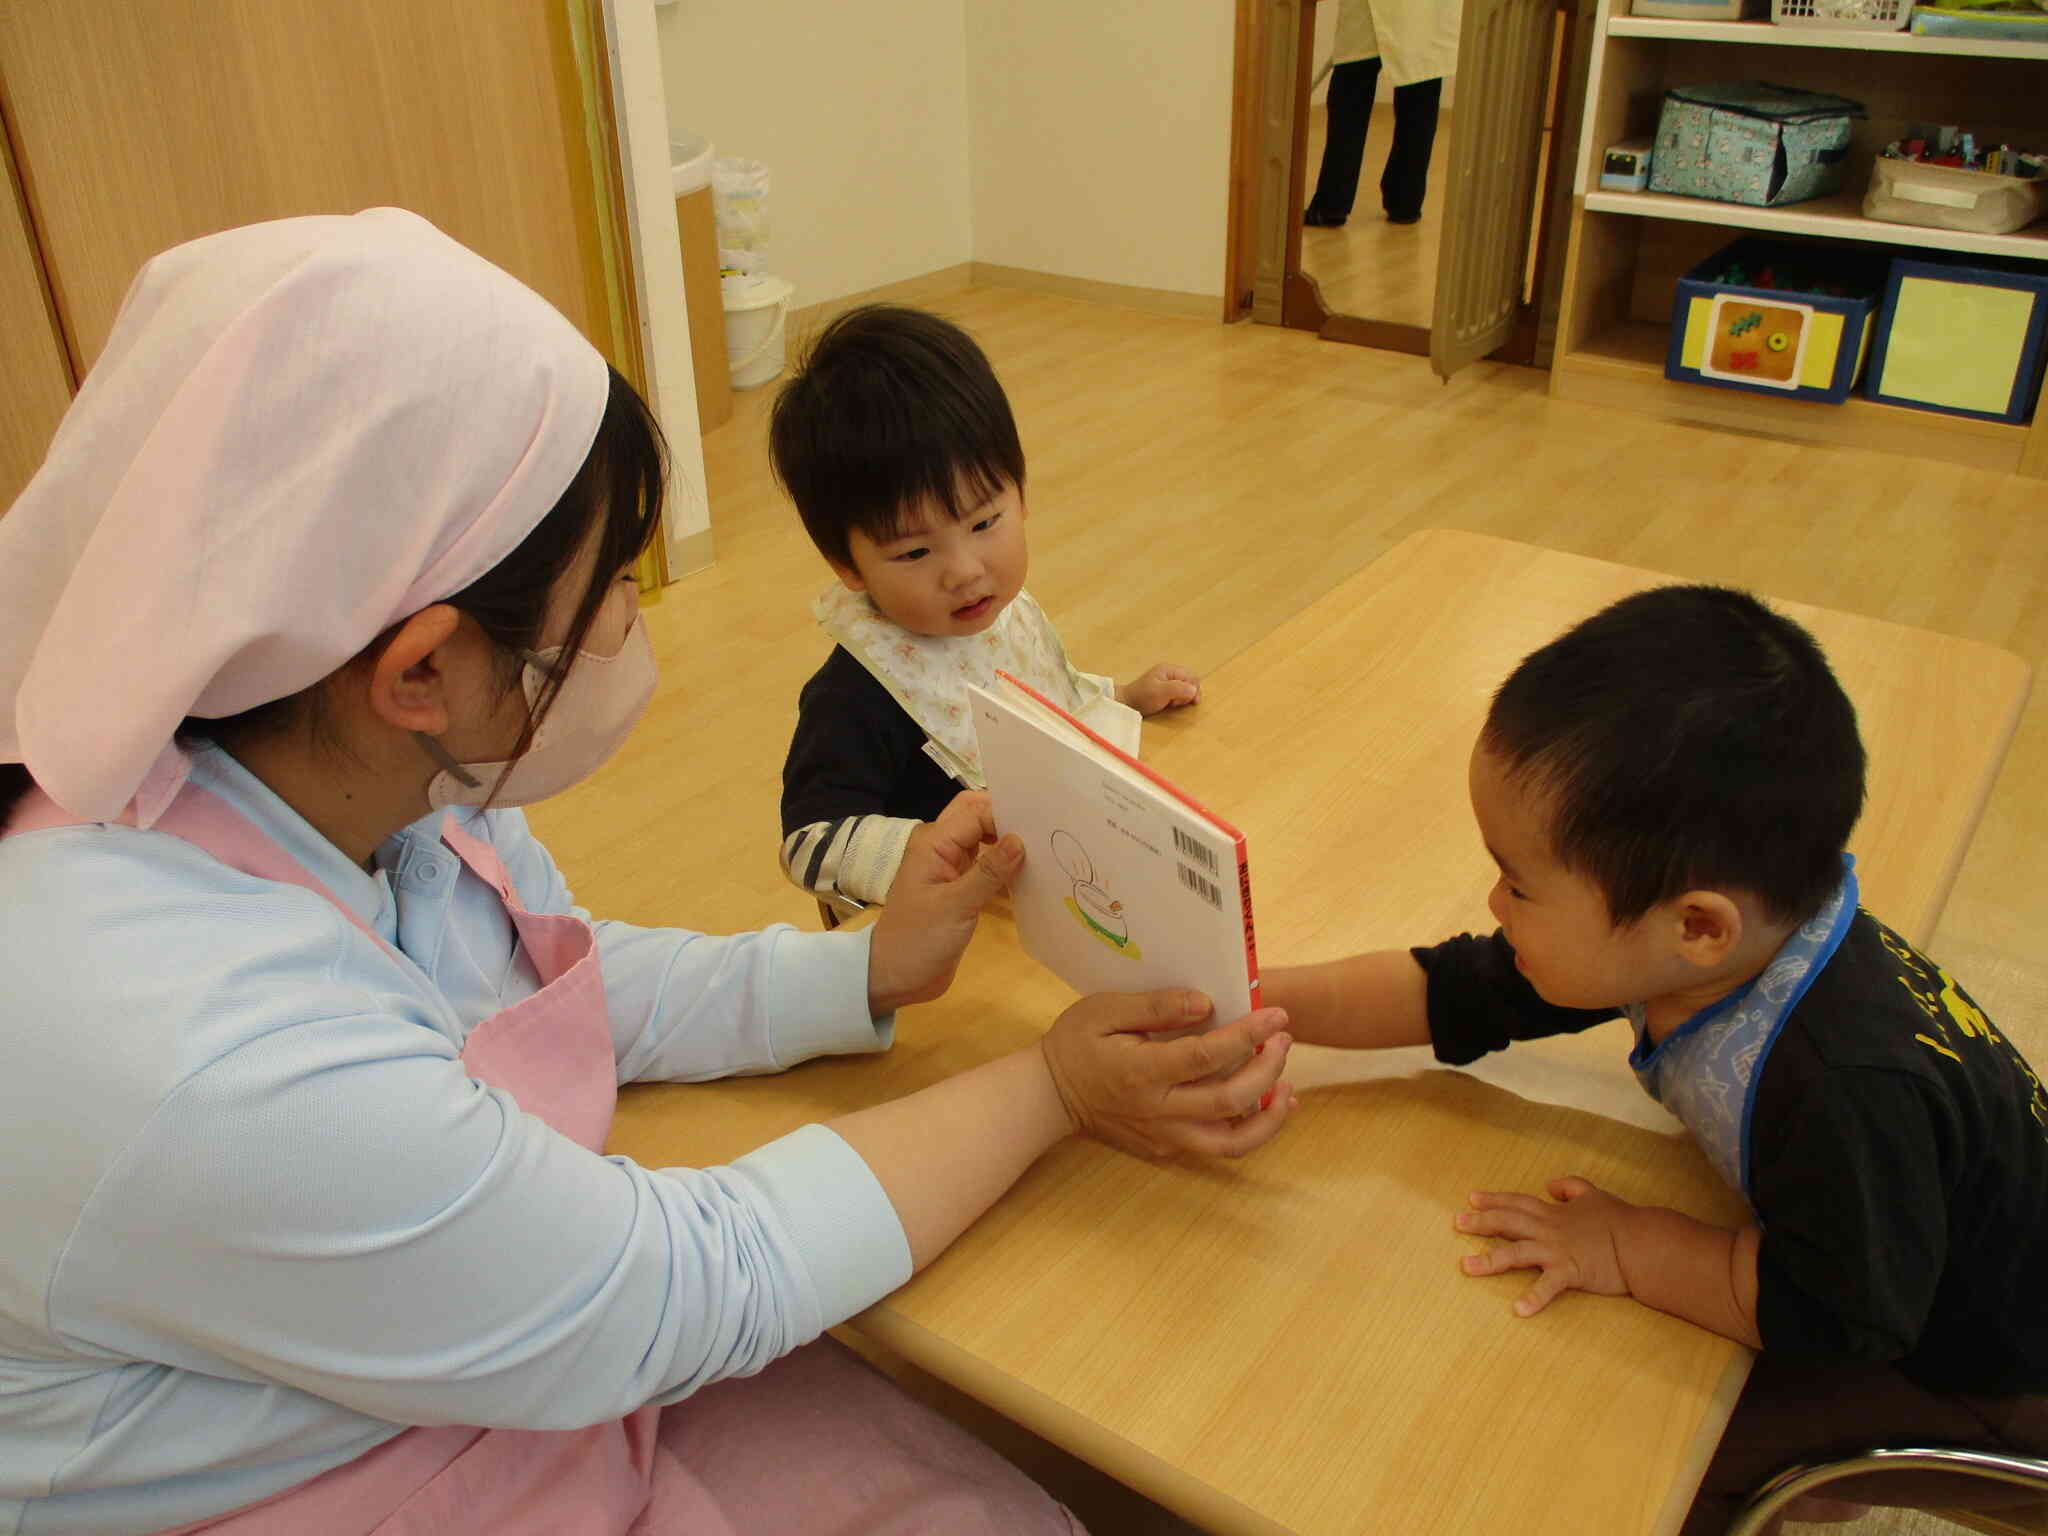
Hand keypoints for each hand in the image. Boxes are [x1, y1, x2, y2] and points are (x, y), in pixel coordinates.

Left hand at [869, 794, 1021, 1014]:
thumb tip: (1020, 840)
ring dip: (1008, 840)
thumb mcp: (956, 907)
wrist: (896, 977)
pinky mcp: (961, 887)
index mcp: (934, 843)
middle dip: (1007, 817)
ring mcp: (951, 867)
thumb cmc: (918, 940)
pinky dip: (1005, 864)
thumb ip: (988, 873)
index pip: (976, 812)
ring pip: (983, 837)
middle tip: (1043, 830)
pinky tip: (1030, 872)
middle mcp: (942, 847)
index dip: (1006, 814)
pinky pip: (986, 863)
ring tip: (1044, 848)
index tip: (1041, 826)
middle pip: (977, 816)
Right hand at [1040, 989, 1293, 1158]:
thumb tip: (1206, 1003)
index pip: (1208, 1056)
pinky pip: (1217, 1146)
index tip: (1277, 1015)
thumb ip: (1156, 1005)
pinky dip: (1250, 1129)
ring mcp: (1164, 1136)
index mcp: (1142, 1073)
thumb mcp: (1104, 1010)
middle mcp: (1158, 1112)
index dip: (1249, 1035)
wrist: (1049, 1096)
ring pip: (1232, 1142)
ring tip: (1287, 1085)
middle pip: (1231, 1101)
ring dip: (1270, 1116)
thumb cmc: (1075, 1045)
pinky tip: (1266, 1103)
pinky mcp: (1167, 1149)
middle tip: (1283, 1040)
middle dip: (1268, 1069)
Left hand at [1117, 664, 1200, 716]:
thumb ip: (1178, 689)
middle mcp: (1169, 673)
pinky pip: (1178, 694)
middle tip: (1176, 702)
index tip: (1190, 701)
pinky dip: (1177, 700)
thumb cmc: (1142, 697)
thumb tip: (1194, 690)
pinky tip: (1169, 704)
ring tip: (1171, 703)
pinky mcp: (1165, 690)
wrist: (1126, 704)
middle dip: (1188, 694)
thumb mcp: (1160, 692)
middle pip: (1190, 682)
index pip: (1192, 677)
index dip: (1194, 689)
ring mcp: (1167, 682)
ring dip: (1182, 698)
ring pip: (1185, 689)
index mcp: (1169, 670)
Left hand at [1454, 1176, 1632, 1315]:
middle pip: (1508, 1223)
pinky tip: (1518, 1310)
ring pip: (1517, 1253)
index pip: (1518, 1202)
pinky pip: (1548, 1287)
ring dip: (1490, 1260)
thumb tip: (1550, 1184)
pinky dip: (1534, 1298)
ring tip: (1466, 1267)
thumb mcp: (1594, 1194)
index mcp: (1554, 1213)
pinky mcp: (1571, 1273)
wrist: (1642, 1243)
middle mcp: (1549, 1230)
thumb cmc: (1621, 1219)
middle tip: (1457, 1222)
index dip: (1494, 1199)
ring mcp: (1557, 1251)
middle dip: (1481, 1222)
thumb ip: (1571, 1186)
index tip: (1472, 1198)